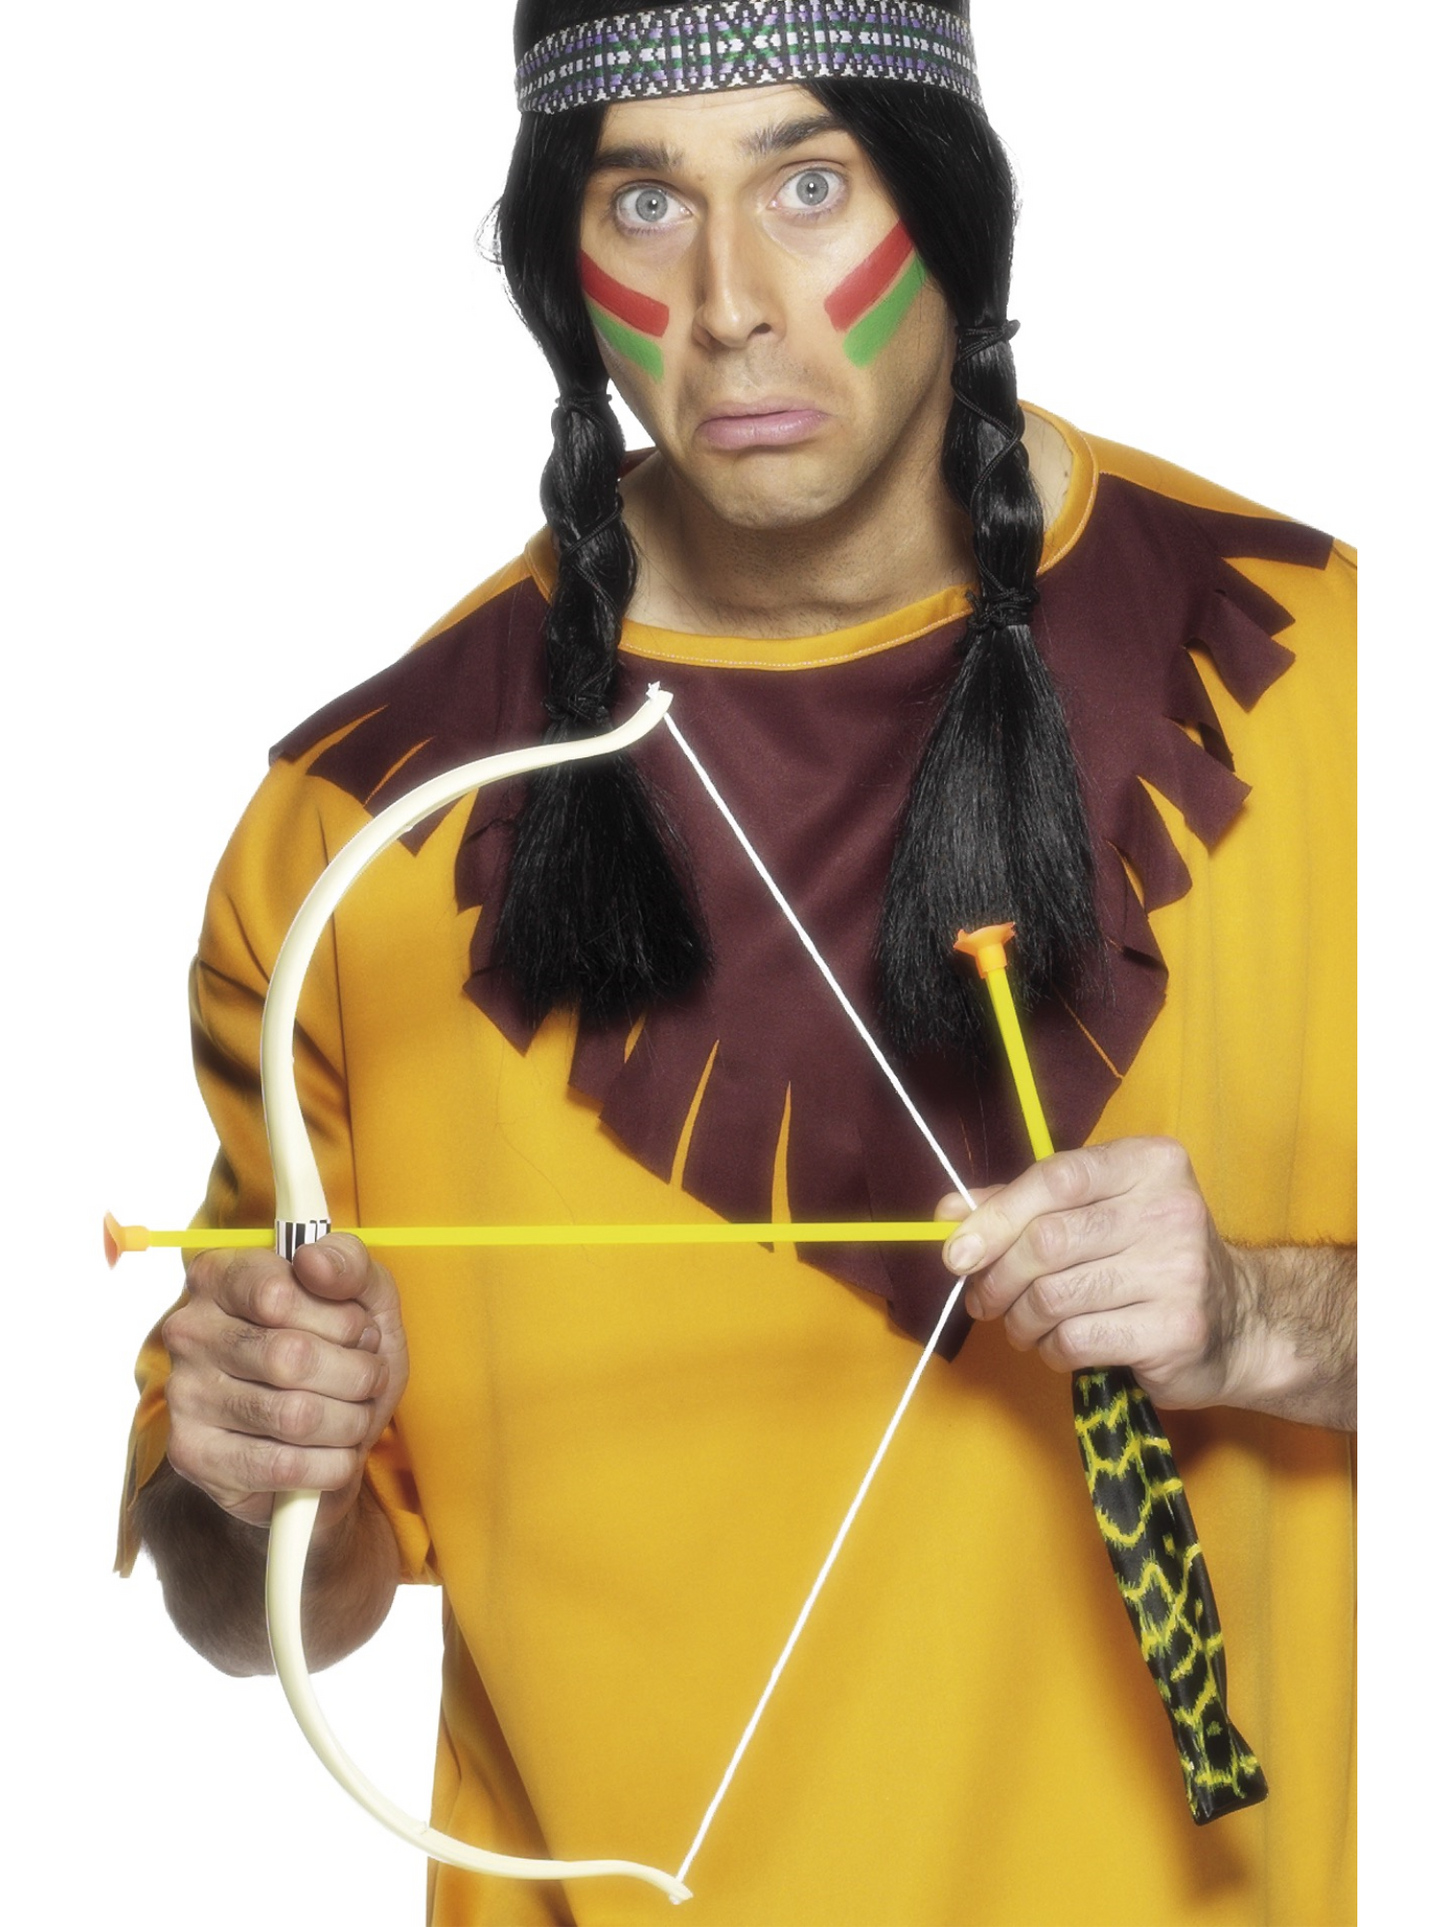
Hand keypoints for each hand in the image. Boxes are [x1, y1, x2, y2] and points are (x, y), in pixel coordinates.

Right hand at [161, 1235, 409, 1531]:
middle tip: (370, 1379)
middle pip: (291, 1357)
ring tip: (357, 1416)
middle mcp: (189, 1331)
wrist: (324, 1433)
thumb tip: (313, 1261)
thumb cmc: (339, 1352)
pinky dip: (332, 1464)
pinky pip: (283, 1467)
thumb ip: (348, 1264)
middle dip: (357, 1375)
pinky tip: (338, 1453)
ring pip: (295, 1416)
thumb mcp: (363, 1296)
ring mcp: (184, 1395)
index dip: (341, 1320)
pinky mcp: (193, 1456)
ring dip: (351, 1421)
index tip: (359, 1330)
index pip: (278, 1293)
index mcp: (220, 1276)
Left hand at [938, 1137, 1247, 1410]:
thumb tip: (949, 1213)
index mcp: (1150, 1164)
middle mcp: (1170, 1210)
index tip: (955, 1253)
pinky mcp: (1176, 1330)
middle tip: (984, 1299)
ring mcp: (1179, 1272)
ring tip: (1024, 1325)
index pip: (1056, 1179)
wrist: (1241, 1324)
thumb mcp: (1096, 1213)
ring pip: (1053, 1296)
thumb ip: (1024, 1205)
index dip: (995, 1217)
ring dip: (1021, 1320)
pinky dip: (1050, 1349)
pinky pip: (1076, 1339)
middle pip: (1046, 1242)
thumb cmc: (1150, 1259)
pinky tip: (1059, 1346)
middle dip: (998, 1278)